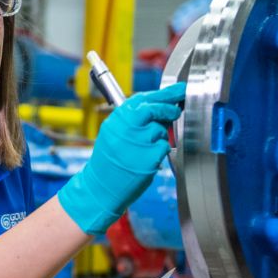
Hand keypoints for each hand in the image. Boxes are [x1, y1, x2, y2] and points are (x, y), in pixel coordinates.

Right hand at [57, 82, 184, 233]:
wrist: (100, 186)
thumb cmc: (108, 160)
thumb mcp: (113, 132)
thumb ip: (133, 119)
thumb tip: (160, 106)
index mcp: (117, 119)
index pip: (143, 99)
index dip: (163, 94)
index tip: (177, 90)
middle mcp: (127, 127)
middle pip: (155, 109)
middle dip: (168, 108)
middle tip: (175, 111)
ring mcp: (139, 142)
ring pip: (161, 130)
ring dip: (159, 137)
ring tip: (143, 149)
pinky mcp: (149, 158)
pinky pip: (163, 148)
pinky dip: (159, 152)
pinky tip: (145, 160)